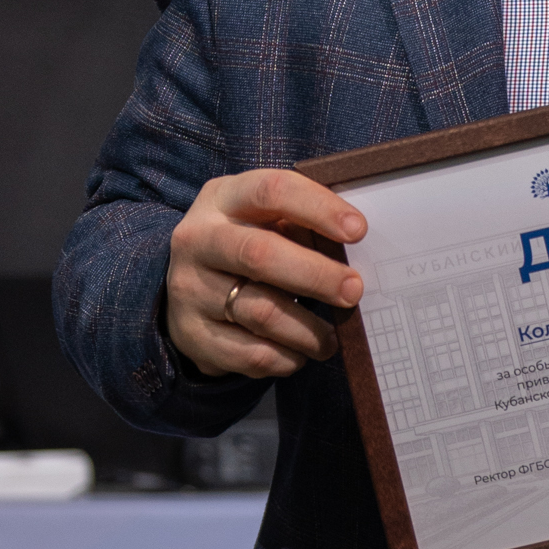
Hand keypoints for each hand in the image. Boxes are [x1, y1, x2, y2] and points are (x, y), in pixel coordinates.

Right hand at [165, 170, 367, 381]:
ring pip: (260, 312)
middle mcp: (198, 240)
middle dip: (317, 275)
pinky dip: (286, 357)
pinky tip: (300, 352)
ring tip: (332, 338)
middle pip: (260, 255)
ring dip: (308, 330)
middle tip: (353, 291)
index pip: (272, 191)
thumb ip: (303, 225)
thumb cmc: (249, 243)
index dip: (318, 209)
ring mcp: (189, 290)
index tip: (358, 230)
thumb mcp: (266, 220)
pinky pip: (251, 353)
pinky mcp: (192, 335)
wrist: (189, 287)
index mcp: (223, 198)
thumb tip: (356, 246)